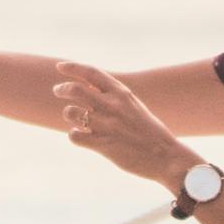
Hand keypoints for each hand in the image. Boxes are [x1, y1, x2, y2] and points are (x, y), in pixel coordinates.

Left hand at [55, 69, 186, 186]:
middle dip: (62, 89)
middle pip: (74, 89)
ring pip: (71, 112)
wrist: (166, 157)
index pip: (91, 72)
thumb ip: (113, 96)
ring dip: (70, 115)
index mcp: (122, 93)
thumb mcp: (133, 106)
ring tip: (78, 120)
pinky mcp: (103, 145)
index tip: (60, 67)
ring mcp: (107, 125)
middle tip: (58, 91)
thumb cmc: (149, 131)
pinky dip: (75, 135)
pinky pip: (74, 136)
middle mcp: (113, 106)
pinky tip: (83, 137)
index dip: (72, 67)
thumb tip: (86, 87)